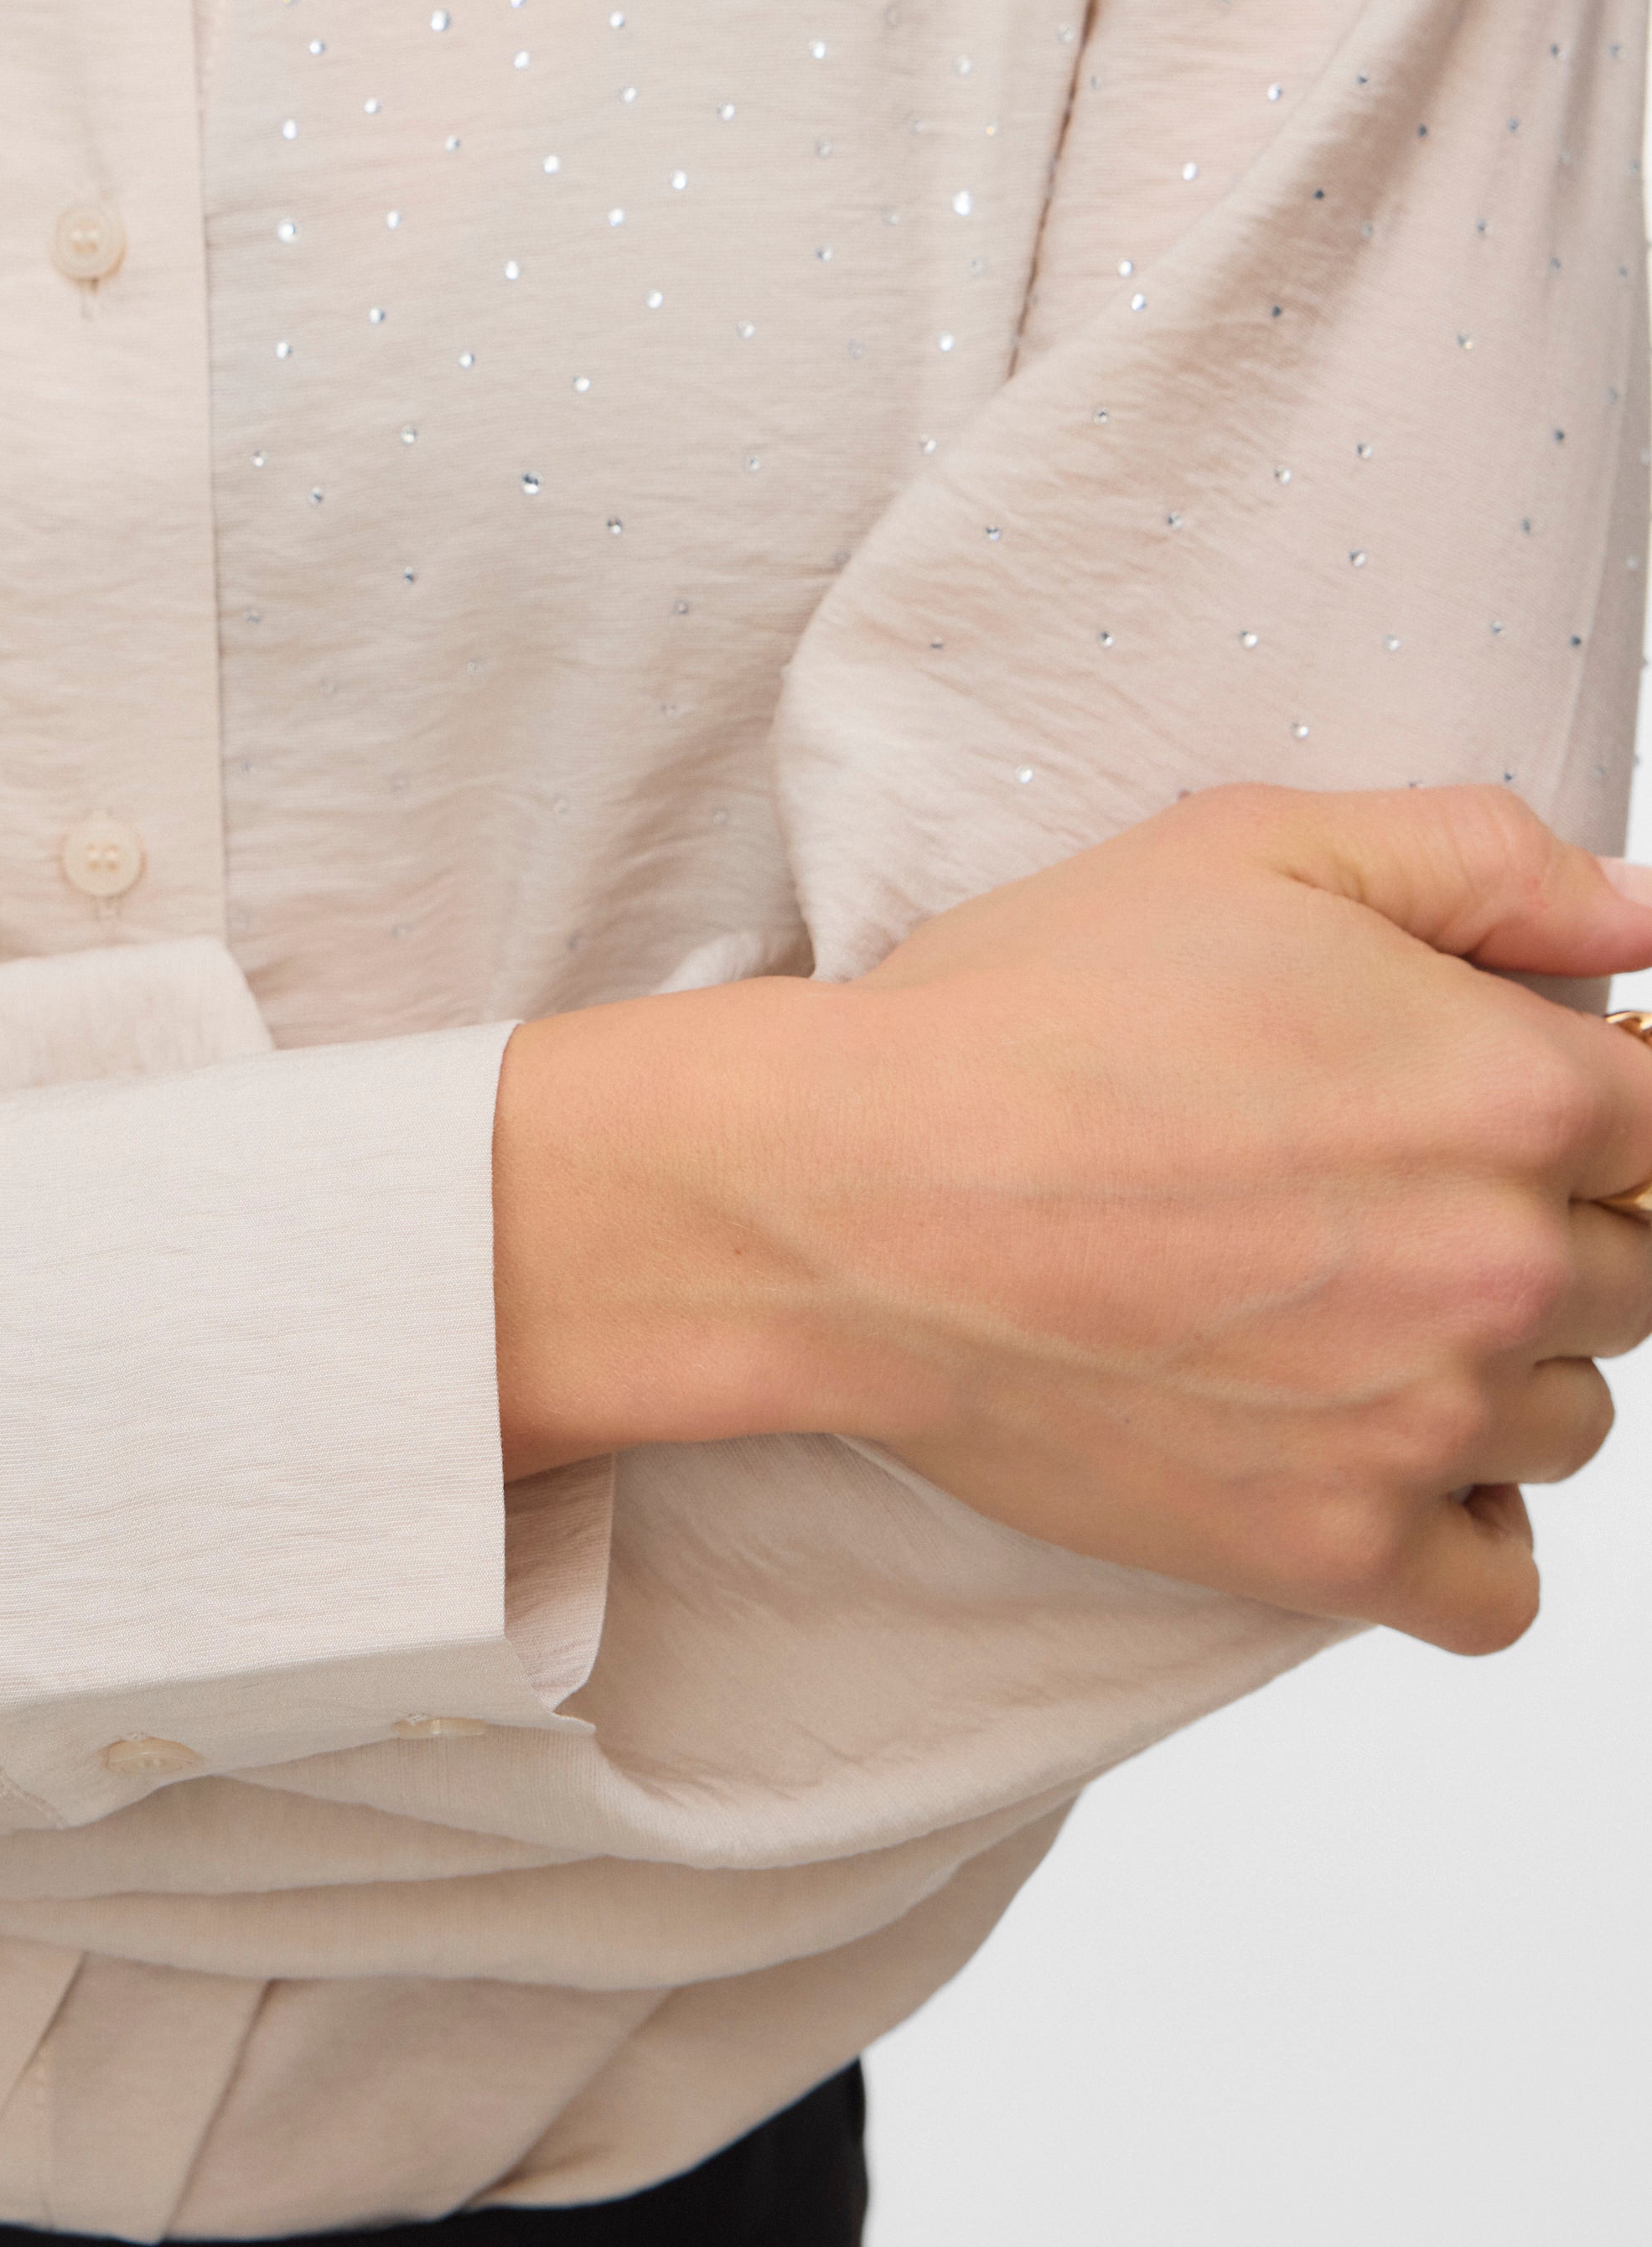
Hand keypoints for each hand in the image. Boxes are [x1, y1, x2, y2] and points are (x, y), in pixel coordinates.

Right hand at [493, 784, 1651, 1652]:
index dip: (1593, 1096)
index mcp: (1513, 1092)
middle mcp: (1503, 1270)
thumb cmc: (1029, 1013)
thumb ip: (1483, 859)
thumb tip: (1638, 914)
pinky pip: (1501, 1584)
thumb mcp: (1251, 846)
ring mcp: (1425, 1425)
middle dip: (1540, 1219)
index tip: (1493, 1095)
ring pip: (1573, 1417)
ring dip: (1498, 1363)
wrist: (857, 1198)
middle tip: (1375, 1180)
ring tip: (1341, 1296)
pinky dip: (1462, 1522)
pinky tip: (1371, 1438)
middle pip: (1638, 1273)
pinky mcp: (1335, 1549)